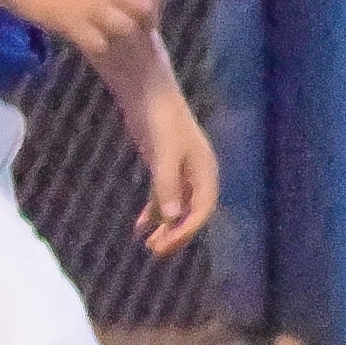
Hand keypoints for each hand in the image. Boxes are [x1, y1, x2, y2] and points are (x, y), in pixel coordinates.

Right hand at [0, 0, 161, 53]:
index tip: (147, 8)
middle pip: (143, 8)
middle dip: (144, 20)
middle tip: (137, 29)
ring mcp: (92, 6)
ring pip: (126, 27)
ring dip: (122, 34)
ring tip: (112, 36)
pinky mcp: (75, 24)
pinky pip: (100, 43)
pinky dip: (99, 45)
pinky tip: (92, 42)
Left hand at [123, 87, 219, 256]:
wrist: (147, 93)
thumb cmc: (160, 120)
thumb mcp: (163, 153)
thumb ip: (166, 185)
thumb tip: (169, 219)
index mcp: (205, 171)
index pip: (202, 209)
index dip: (187, 230)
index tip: (167, 245)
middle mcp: (197, 174)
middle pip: (191, 212)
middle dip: (176, 234)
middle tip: (156, 252)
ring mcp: (180, 171)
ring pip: (176, 207)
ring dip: (164, 227)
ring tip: (149, 246)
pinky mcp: (164, 167)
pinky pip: (162, 197)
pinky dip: (152, 213)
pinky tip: (139, 228)